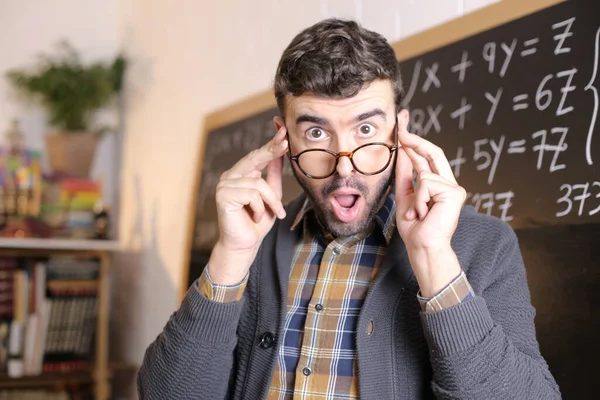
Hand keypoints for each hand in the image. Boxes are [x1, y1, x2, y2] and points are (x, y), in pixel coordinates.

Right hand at [208, 127, 287, 284]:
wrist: (245, 244)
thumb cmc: (257, 222)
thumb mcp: (271, 195)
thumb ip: (273, 174)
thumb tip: (281, 151)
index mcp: (241, 173)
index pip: (258, 154)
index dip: (271, 142)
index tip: (282, 128)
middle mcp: (230, 176)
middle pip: (254, 158)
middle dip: (272, 150)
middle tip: (286, 141)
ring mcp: (224, 184)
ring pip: (258, 183)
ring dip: (271, 200)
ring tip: (273, 213)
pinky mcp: (223, 195)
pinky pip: (252, 194)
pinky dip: (260, 207)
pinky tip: (255, 217)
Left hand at [395, 112, 465, 296]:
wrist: (422, 247)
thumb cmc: (414, 227)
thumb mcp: (405, 194)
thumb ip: (406, 173)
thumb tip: (402, 151)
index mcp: (437, 183)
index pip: (426, 155)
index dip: (414, 138)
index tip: (402, 122)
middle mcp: (448, 182)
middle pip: (432, 151)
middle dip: (414, 139)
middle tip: (400, 127)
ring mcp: (453, 187)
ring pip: (424, 172)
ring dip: (415, 195)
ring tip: (418, 213)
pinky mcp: (454, 192)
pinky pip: (427, 183)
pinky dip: (419, 199)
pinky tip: (424, 213)